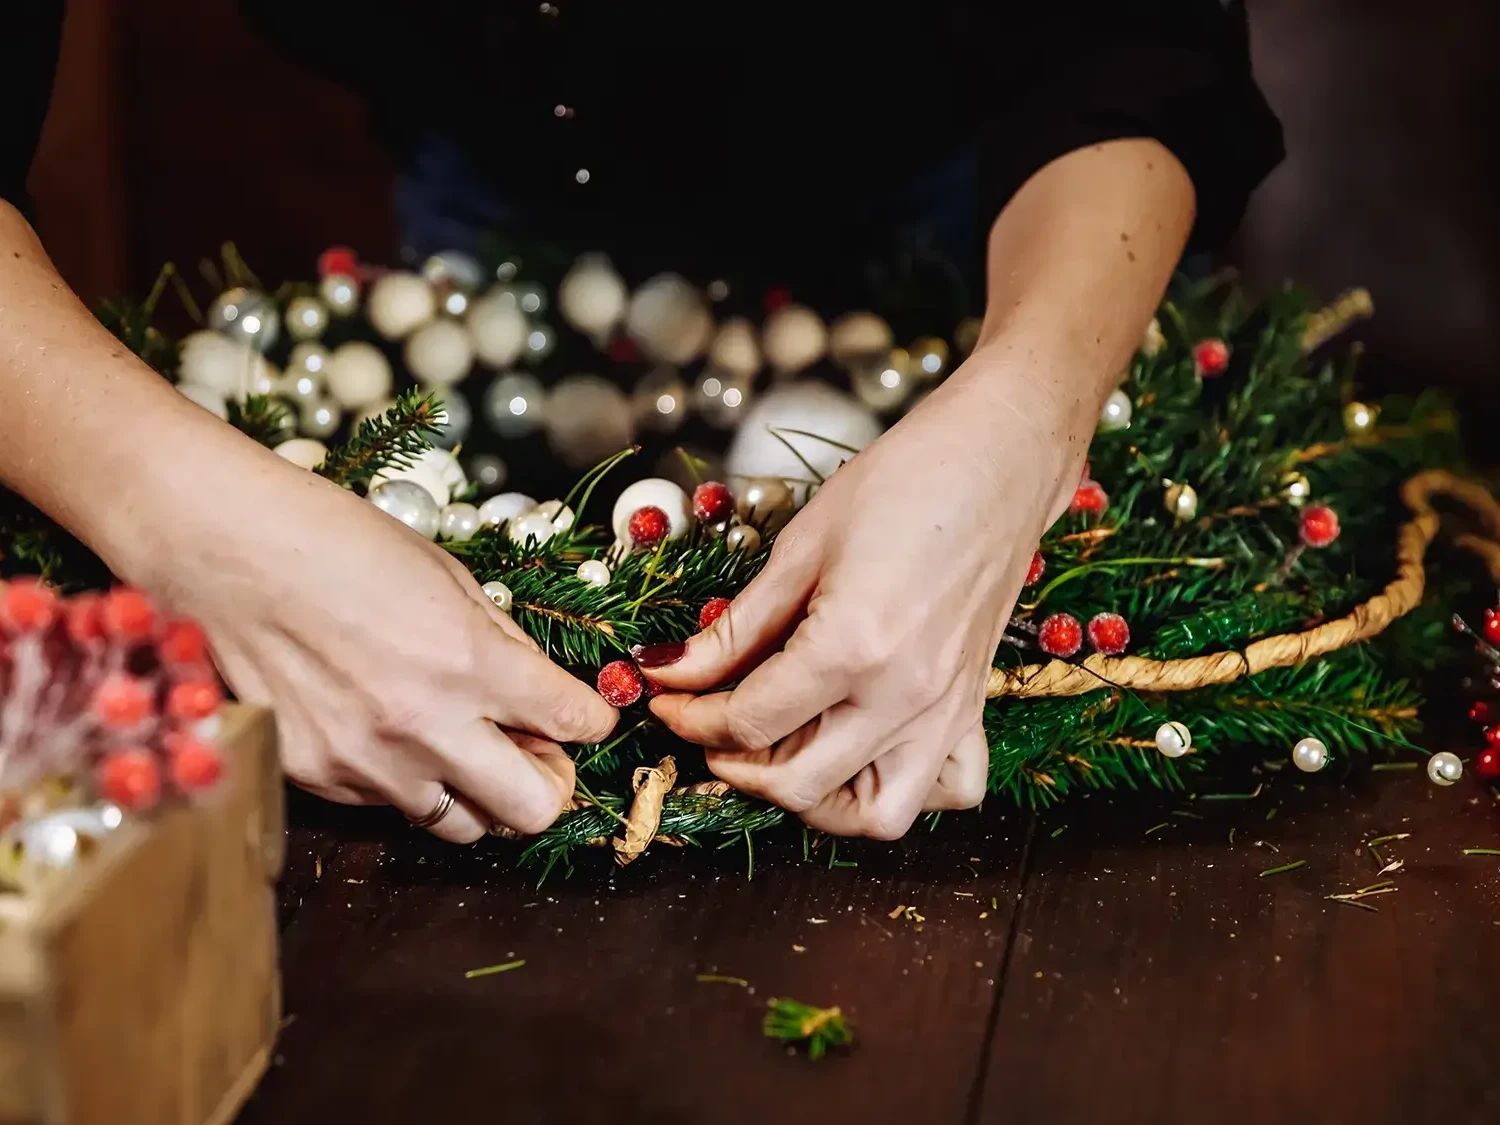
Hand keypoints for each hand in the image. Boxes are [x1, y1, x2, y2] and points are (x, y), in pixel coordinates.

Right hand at [101, 425, 616, 841]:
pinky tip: (386, 730)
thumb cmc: (336, 541)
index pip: (578, 724)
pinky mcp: (315, 779)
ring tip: (460, 745)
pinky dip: (405, 781)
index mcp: (471, 662)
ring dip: (478, 792)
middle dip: (551, 783)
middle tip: (536, 751)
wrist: (223, 548)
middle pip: (536, 810)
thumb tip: (543, 688)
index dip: (592, 720)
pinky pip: (387, 806)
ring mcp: (367, 762)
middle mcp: (426, 726)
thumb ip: (503, 642)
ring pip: (462, 825)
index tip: (584, 714)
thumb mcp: (446, 575)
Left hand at [646, 358, 1095, 837]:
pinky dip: (899, 793)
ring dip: (812, 799)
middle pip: (797, 782)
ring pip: (873, 815)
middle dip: (732, 764)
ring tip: (777, 754)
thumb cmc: (905, 481)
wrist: (1001, 458)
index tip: (666, 699)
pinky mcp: (974, 709)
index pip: (749, 721)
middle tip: (706, 726)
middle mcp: (905, 695)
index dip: (690, 717)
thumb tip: (669, 669)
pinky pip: (945, 791)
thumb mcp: (800, 548)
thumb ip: (732, 627)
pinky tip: (860, 756)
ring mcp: (948, 712)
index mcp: (853, 646)